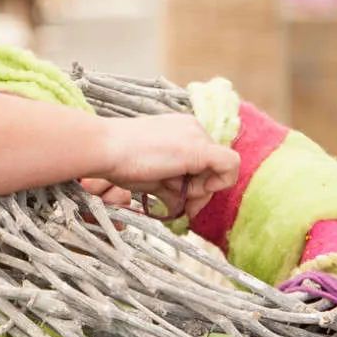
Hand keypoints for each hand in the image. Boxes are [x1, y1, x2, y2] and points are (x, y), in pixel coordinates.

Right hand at [92, 114, 240, 218]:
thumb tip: (185, 208)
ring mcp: (197, 135)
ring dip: (199, 191)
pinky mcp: (200, 149)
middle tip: (180, 203)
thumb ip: (173, 189)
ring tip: (172, 192)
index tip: (184, 202)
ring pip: (220, 170)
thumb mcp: (153, 177)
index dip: (198, 185)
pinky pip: (230, 166)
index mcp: (182, 130)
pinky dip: (220, 184)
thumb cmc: (120, 161)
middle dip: (199, 192)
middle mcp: (193, 128)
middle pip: (214, 168)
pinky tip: (194, 191)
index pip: (205, 162)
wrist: (105, 149)